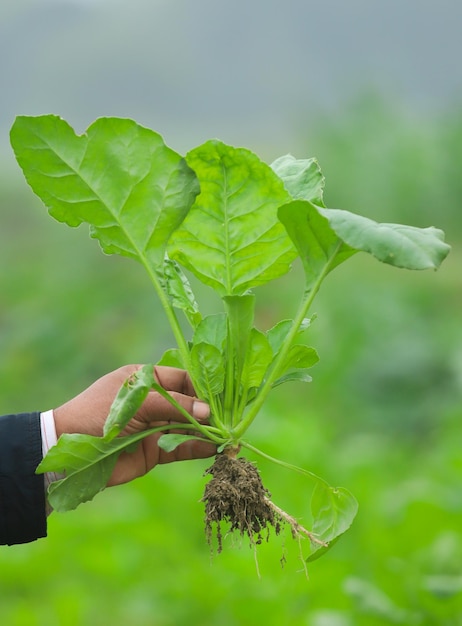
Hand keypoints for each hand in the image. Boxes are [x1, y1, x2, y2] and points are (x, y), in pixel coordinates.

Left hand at [53, 365, 215, 485]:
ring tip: (228, 437)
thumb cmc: (99, 414)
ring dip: (207, 432)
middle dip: (209, 412)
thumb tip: (207, 411)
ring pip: (190, 427)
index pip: (183, 379)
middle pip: (190, 404)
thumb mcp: (138, 403)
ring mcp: (156, 426)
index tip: (221, 397)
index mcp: (147, 379)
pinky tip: (215, 449)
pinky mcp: (156, 450)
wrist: (71, 453)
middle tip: (230, 420)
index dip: (203, 388)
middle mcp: (154, 401)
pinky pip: (182, 447)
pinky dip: (198, 448)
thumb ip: (174, 406)